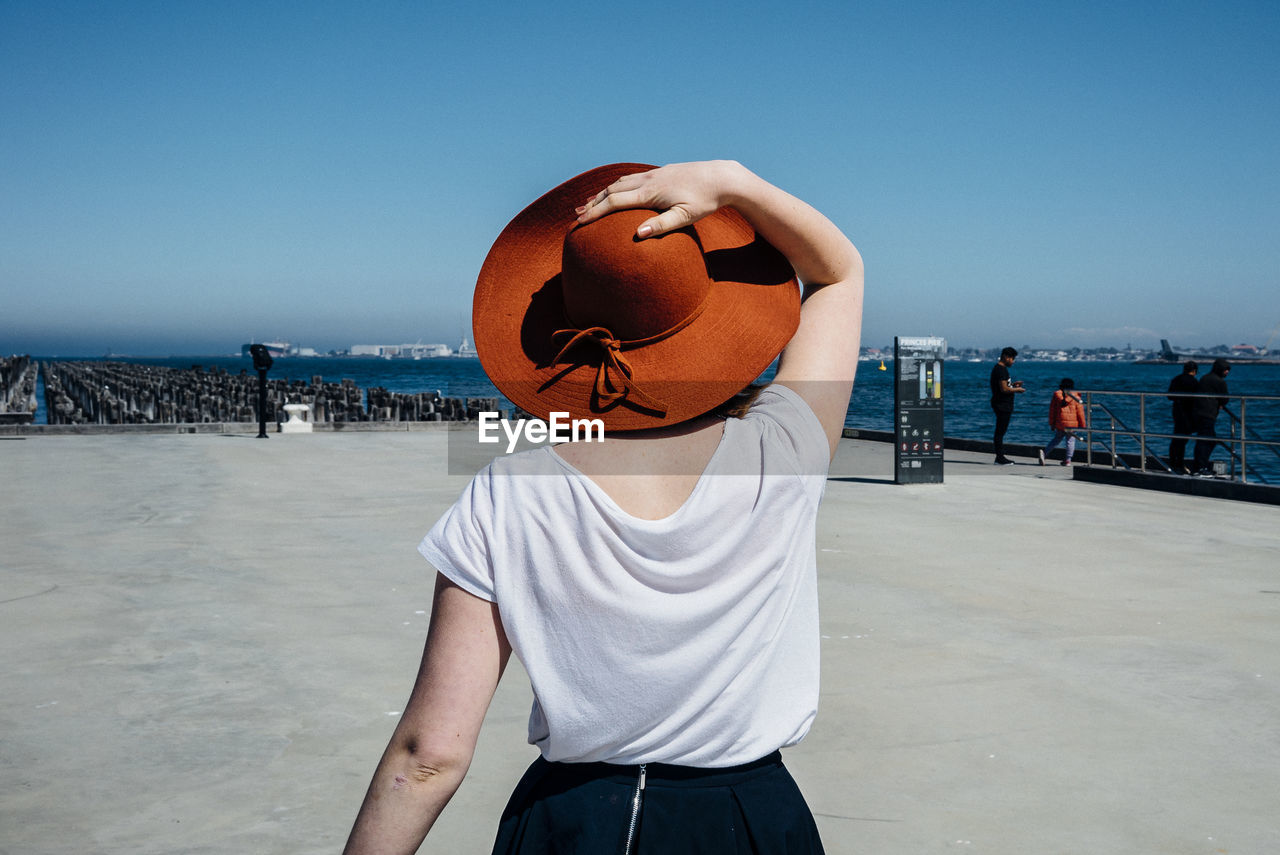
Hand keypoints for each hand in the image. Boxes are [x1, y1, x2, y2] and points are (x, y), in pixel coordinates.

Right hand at [574, 160, 749, 238]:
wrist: (721, 177)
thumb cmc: (705, 201)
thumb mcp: (685, 217)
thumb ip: (661, 226)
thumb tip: (637, 235)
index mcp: (650, 193)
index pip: (614, 202)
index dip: (595, 213)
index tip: (580, 222)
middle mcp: (647, 180)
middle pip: (611, 191)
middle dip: (592, 203)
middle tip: (576, 215)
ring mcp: (652, 174)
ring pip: (619, 183)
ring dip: (601, 193)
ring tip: (587, 204)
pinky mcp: (659, 172)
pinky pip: (630, 178)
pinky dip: (615, 186)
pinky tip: (613, 191)